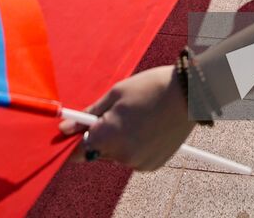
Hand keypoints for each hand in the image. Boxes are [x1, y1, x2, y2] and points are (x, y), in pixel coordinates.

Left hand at [57, 66, 192, 170]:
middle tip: (117, 112)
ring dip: (118, 141)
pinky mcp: (152, 165)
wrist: (188, 95)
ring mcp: (138, 162)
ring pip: (116, 155)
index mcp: (109, 136)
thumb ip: (88, 115)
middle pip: (98, 151)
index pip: (78, 151)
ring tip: (137, 117)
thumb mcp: (115, 94)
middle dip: (101, 135)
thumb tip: (64, 128)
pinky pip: (133, 158)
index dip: (74, 142)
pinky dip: (134, 146)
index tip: (73, 132)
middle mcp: (122, 155)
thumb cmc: (150, 88)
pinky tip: (147, 128)